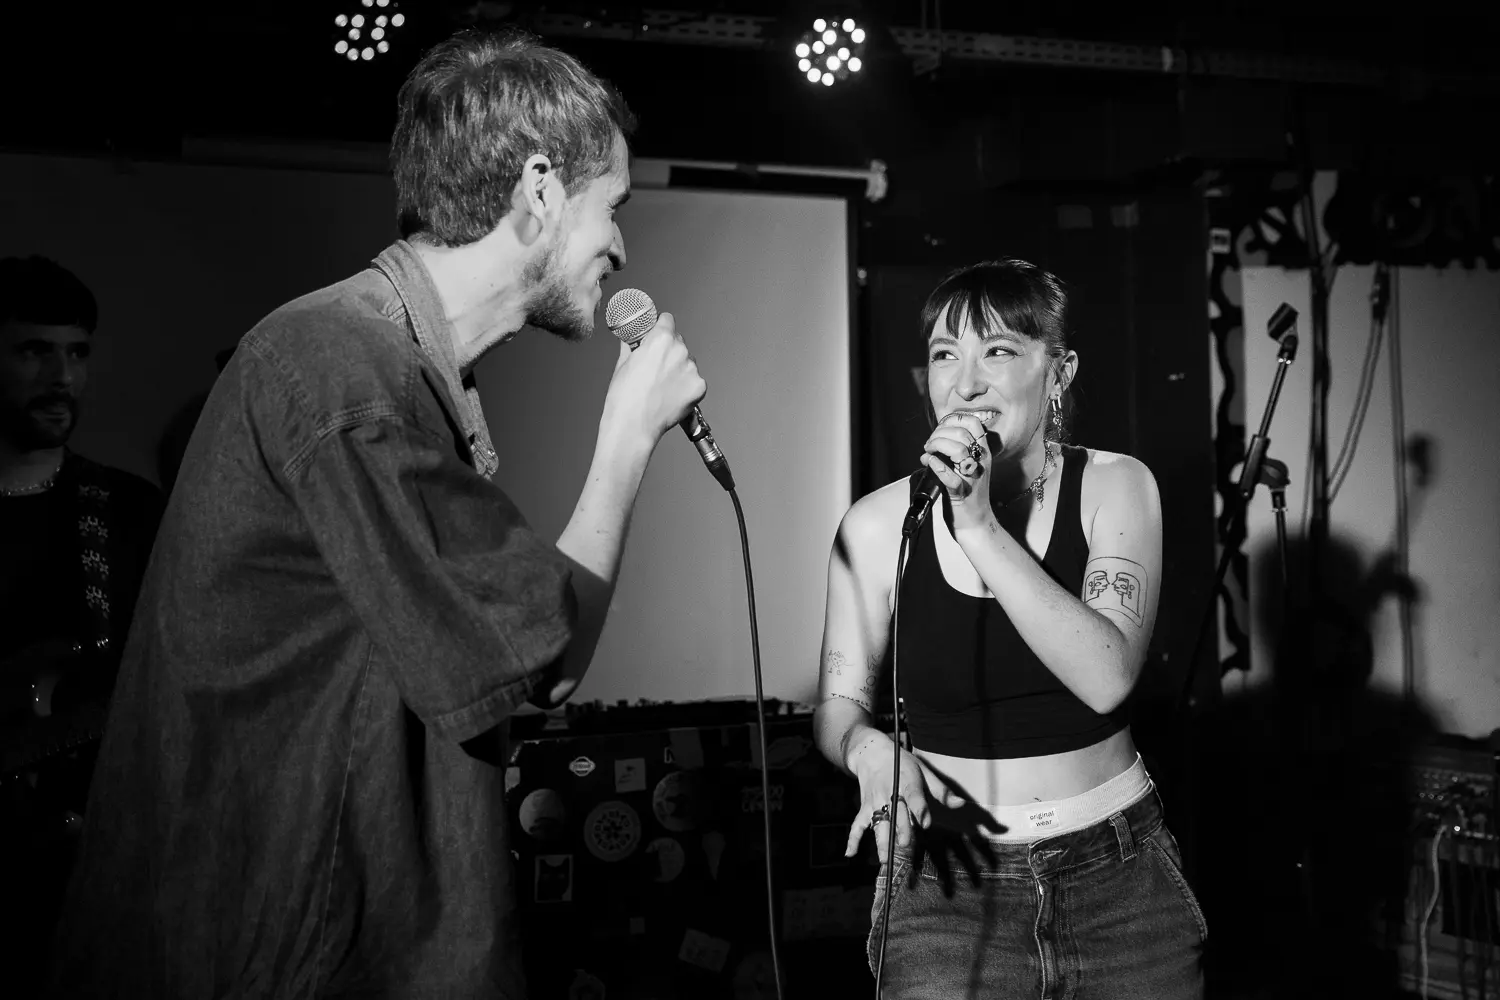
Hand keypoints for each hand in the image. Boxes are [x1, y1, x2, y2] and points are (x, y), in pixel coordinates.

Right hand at [603, 311, 706, 447]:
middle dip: (669, 350)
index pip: (668, 320)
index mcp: (660, 339)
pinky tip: (671, 396)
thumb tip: (631, 340)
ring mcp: (692, 370)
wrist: (633, 427)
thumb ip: (632, 346)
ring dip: (679, 368)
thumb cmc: (624, 398)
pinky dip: (686, 386)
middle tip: (656, 368)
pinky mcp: (699, 387)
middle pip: (679, 341)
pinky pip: (694, 380)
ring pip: (687, 362)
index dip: (660, 328)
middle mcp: (680, 350)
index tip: (657, 334)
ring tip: (662, 386)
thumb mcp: (622, 364)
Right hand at [845, 732, 949, 864]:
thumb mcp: (924, 771)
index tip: (926, 823)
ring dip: (880, 841)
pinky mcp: (865, 808)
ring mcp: (875, 802)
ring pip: (878, 823)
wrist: (872, 754)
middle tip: (904, 845)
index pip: (914, 797)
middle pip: (896, 813)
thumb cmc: (902, 764)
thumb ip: (941, 791)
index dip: (920, 809)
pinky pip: (857, 825)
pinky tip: (850, 854)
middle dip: (899, 829)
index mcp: (908, 783)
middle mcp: (890, 794)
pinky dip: (853, 839)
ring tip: (884, 860)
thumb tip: (960, 804)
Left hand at [919, 412, 995, 531]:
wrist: (975, 523)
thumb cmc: (968, 494)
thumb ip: (958, 449)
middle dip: (940, 433)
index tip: (939, 428)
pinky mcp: (960, 493)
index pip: (973, 423)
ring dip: (937, 445)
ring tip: (928, 452)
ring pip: (958, 450)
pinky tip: (927, 462)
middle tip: (929, 444)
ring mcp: (971, 477)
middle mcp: (980, 462)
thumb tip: (936, 436)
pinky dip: (936, 466)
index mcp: (983, 453)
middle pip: (962, 433)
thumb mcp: (969, 466)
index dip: (952, 420)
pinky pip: (950, 476)